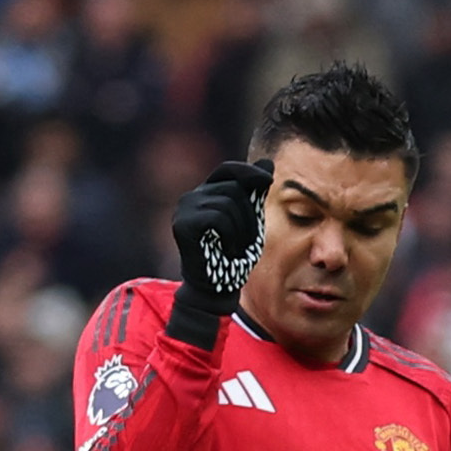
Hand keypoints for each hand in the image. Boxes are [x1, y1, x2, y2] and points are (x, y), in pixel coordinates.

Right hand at [170, 160, 273, 318]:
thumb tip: (267, 161)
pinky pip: (218, 217)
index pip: (228, 169)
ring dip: (241, 229)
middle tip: (246, 240)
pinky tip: (226, 250)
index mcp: (205, 194)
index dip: (248, 172)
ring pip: (227, 203)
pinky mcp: (183, 224)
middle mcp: (191, 198)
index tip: (267, 181)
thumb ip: (255, 192)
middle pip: (232, 188)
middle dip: (249, 214)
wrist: (217, 288)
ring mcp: (184, 210)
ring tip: (235, 248)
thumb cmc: (233, 256)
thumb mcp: (250, 219)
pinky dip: (230, 236)